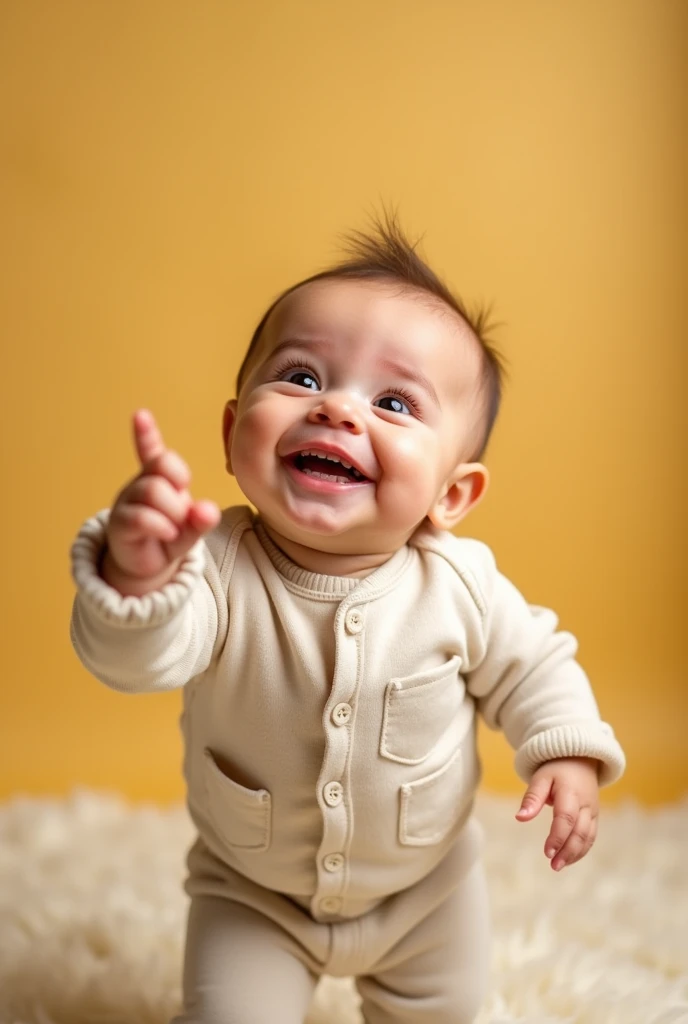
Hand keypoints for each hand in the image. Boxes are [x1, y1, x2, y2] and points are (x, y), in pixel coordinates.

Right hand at [103, 409, 220, 594]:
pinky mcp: (120, 523)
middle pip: (161, 467)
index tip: (141, 415)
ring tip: (173, 529)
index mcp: (157, 479)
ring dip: (172, 512)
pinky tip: (167, 534)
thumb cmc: (169, 538)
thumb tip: (209, 510)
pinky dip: (162, 526)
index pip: (152, 453)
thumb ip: (202, 519)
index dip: (146, 434)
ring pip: (152, 490)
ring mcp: (127, 502)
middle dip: (179, 489)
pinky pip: (141, 516)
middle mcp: (139, 485)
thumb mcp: (192, 528)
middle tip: (182, 514)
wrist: (146, 566)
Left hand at [515, 756, 599, 870]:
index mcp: (571, 793)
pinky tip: (568, 858)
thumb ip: (532, 798)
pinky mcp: (594, 816)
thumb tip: (520, 818)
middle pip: (580, 832)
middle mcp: (585, 804)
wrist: (580, 759)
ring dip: (575, 853)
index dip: (558, 837)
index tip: (546, 852)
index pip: (566, 818)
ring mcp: (592, 811)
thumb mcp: (540, 778)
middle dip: (567, 851)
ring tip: (559, 866)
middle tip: (553, 866)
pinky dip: (581, 849)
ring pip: (588, 837)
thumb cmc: (556, 768)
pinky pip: (591, 836)